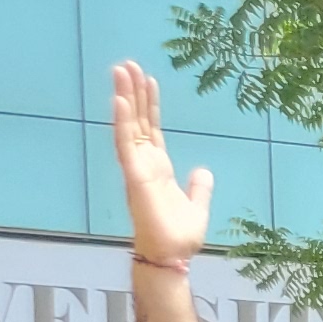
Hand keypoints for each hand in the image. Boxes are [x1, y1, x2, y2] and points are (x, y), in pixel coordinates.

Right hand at [109, 63, 212, 266]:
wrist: (173, 257)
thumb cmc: (180, 237)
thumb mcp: (197, 206)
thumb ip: (199, 187)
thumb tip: (203, 170)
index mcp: (158, 168)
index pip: (151, 128)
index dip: (149, 104)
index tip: (147, 79)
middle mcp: (144, 164)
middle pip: (136, 120)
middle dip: (132, 92)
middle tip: (127, 64)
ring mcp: (137, 168)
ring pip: (128, 125)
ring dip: (124, 98)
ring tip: (120, 70)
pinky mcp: (134, 177)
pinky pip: (126, 144)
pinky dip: (122, 122)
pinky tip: (119, 100)